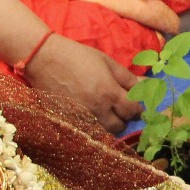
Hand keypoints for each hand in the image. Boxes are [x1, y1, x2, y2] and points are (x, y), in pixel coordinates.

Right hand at [25, 35, 140, 133]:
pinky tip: (92, 113)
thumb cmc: (78, 56)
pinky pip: (88, 131)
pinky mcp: (68, 121)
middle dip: (124, 118)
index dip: (138, 108)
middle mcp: (96, 110)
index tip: (137, 105)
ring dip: (110, 124)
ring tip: (107, 111)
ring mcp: (81, 118)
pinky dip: (94, 126)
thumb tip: (146, 85)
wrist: (44, 59)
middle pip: (120, 126)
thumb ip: (127, 77)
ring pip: (104, 132)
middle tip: (122, 108)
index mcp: (108, 93)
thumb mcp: (107, 62)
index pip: (133, 110)